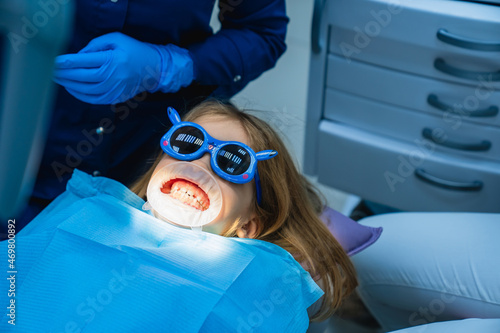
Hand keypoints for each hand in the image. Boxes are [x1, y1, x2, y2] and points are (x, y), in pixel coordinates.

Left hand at [53, 32, 193, 104]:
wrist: (153, 69)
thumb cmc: (134, 51)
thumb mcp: (116, 39)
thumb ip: (95, 45)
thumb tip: (78, 55)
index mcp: (112, 60)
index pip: (83, 61)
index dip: (66, 62)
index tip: (53, 61)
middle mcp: (113, 76)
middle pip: (82, 77)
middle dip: (64, 74)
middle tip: (50, 71)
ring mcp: (114, 89)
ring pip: (86, 90)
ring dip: (70, 85)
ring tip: (58, 79)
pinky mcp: (116, 97)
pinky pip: (94, 99)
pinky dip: (80, 95)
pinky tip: (72, 89)